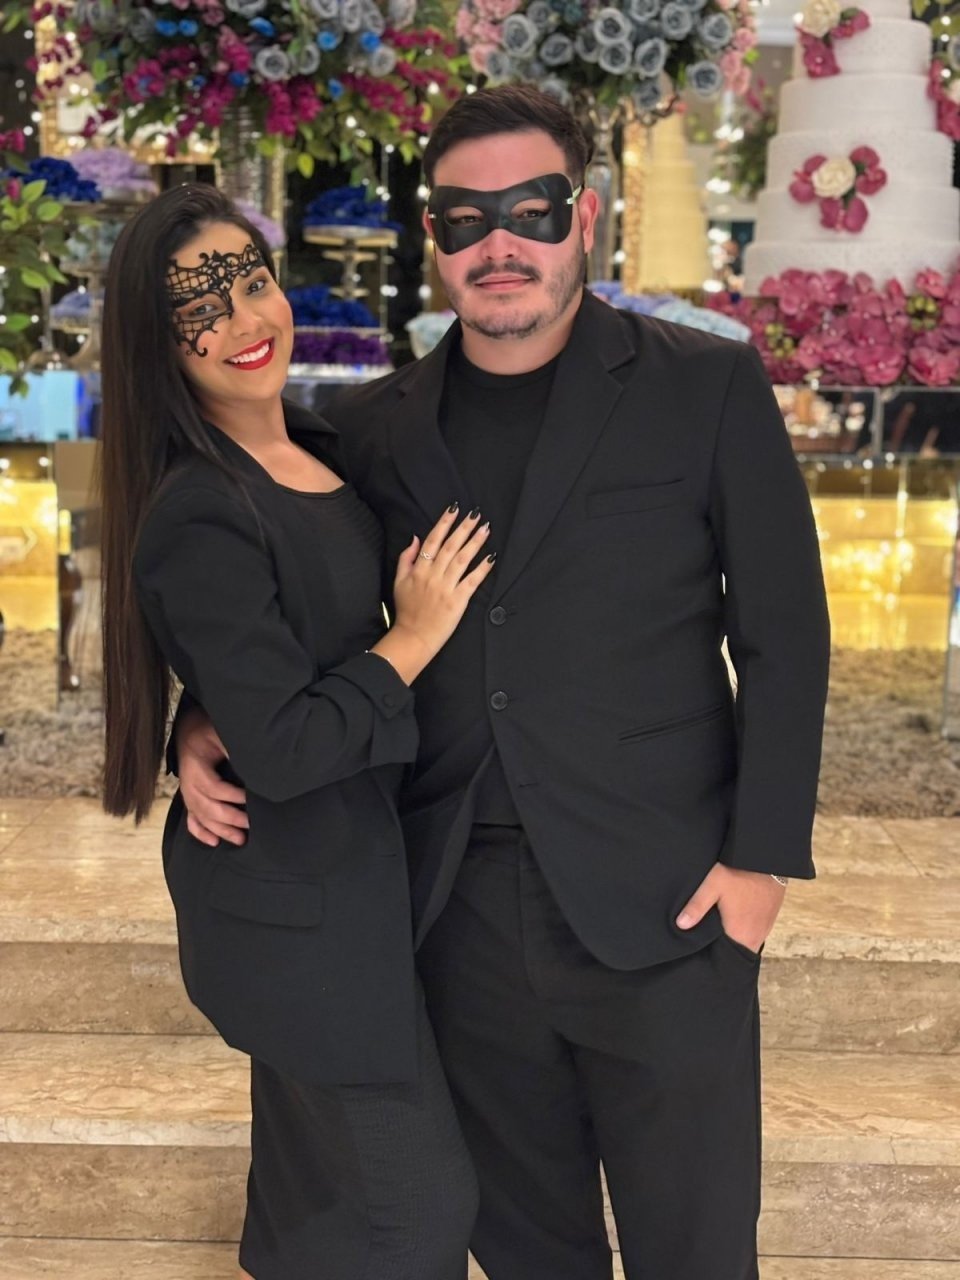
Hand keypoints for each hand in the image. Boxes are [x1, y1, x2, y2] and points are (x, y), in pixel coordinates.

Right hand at [177, 705, 248, 846]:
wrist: (187, 732)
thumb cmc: (205, 732)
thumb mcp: (217, 733)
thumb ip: (230, 747)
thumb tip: (250, 761)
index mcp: (195, 768)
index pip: (214, 788)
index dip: (232, 796)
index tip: (250, 799)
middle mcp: (188, 785)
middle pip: (209, 808)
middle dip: (231, 819)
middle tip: (251, 825)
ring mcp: (187, 794)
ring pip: (202, 818)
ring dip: (221, 830)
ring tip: (240, 839)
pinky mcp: (189, 799)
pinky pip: (191, 821)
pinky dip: (201, 832)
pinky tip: (214, 842)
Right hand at [372, 505, 495, 684]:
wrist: (413, 636)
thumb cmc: (406, 610)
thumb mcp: (398, 581)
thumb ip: (406, 558)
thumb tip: (415, 538)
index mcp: (419, 569)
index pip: (433, 541)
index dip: (444, 523)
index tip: (454, 509)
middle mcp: (433, 575)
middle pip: (451, 546)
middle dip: (464, 528)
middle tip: (475, 514)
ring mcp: (446, 587)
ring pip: (463, 560)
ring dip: (475, 542)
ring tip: (485, 529)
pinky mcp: (458, 600)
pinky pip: (472, 581)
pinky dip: (482, 569)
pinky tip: (491, 557)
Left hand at [676, 863, 785, 953]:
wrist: (766, 857)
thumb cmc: (739, 871)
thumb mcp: (713, 885)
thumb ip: (697, 906)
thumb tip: (681, 925)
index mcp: (741, 933)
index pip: (728, 959)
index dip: (717, 959)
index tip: (705, 954)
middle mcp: (757, 935)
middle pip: (738, 952)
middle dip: (724, 950)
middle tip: (709, 942)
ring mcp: (766, 926)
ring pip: (748, 941)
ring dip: (736, 939)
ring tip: (720, 930)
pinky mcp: (771, 916)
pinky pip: (756, 931)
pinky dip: (745, 929)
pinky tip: (735, 918)